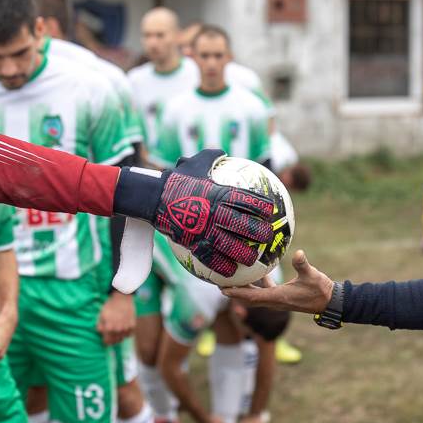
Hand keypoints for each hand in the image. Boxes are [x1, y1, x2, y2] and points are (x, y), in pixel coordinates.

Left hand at [97, 291, 134, 344]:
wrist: (122, 298)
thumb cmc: (110, 306)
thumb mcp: (101, 315)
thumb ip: (99, 326)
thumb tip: (100, 332)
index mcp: (109, 328)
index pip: (107, 342)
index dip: (105, 341)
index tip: (105, 339)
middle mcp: (118, 330)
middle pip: (115, 342)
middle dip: (112, 340)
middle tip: (110, 335)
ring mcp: (126, 329)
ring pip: (122, 339)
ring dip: (119, 337)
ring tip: (117, 330)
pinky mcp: (133, 326)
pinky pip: (128, 335)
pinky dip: (126, 333)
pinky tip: (123, 327)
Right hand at [114, 149, 275, 276]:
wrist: (151, 197)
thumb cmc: (174, 179)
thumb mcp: (193, 163)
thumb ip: (210, 157)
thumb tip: (223, 151)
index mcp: (217, 193)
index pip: (245, 199)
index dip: (260, 206)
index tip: (271, 211)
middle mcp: (213, 212)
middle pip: (241, 224)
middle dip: (257, 232)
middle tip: (268, 237)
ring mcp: (203, 228)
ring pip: (228, 243)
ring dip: (242, 252)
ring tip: (253, 259)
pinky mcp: (191, 240)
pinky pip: (208, 256)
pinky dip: (220, 264)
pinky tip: (230, 271)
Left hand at [223, 251, 332, 314]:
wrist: (330, 302)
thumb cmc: (320, 290)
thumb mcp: (312, 275)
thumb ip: (303, 265)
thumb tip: (299, 253)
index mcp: (278, 297)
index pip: (252, 296)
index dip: (237, 293)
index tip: (223, 289)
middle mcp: (275, 300)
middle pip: (249, 297)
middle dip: (234, 291)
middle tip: (219, 282)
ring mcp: (278, 299)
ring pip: (256, 294)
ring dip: (244, 288)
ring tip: (232, 278)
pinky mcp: (283, 296)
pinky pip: (265, 290)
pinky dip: (257, 283)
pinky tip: (257, 271)